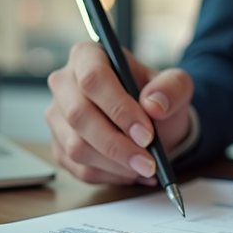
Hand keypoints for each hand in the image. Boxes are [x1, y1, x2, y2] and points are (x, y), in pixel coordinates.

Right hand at [45, 42, 193, 184]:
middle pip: (79, 116)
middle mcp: (64, 83)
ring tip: (146, 168)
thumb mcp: (175, 86)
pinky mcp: (59, 146)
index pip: (94, 79)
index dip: (119, 109)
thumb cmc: (156, 98)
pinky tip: (132, 172)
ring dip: (115, 165)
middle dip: (117, 145)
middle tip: (149, 163)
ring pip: (76, 147)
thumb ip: (171, 88)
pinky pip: (79, 169)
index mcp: (88, 56)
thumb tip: (154, 104)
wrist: (150, 122)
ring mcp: (57, 116)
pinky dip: (110, 176)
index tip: (146, 134)